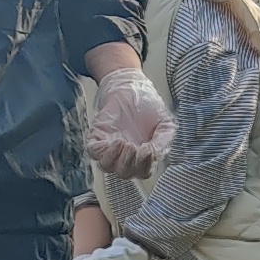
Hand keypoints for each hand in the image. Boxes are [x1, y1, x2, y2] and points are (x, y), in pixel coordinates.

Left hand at [90, 62, 173, 178]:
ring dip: (115, 159)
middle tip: (134, 147)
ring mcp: (109, 147)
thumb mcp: (165, 124)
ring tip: (124, 143)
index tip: (149, 149)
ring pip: (107, 166)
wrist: (132, 86)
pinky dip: (103, 151)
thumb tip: (154, 155)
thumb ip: (163, 141)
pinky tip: (115, 140)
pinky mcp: (97, 137)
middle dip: (129, 164)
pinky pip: (94, 152)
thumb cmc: (149, 106)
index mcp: (143, 156)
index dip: (145, 166)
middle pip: (124, 173)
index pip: (143, 172)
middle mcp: (125, 155)